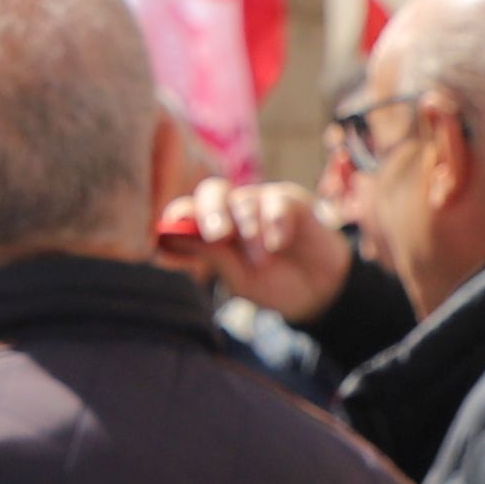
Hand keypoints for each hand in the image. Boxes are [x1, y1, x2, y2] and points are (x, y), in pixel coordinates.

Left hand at [165, 180, 357, 320]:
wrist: (320, 291)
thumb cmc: (272, 283)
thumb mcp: (239, 277)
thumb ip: (210, 254)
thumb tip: (164, 241)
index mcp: (211, 229)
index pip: (186, 213)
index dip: (177, 219)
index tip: (170, 232)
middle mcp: (233, 210)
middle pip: (212, 191)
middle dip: (211, 211)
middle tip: (219, 235)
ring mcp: (260, 203)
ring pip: (244, 200)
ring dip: (250, 230)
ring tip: (262, 258)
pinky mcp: (290, 202)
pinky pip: (276, 201)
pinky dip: (275, 222)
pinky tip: (278, 243)